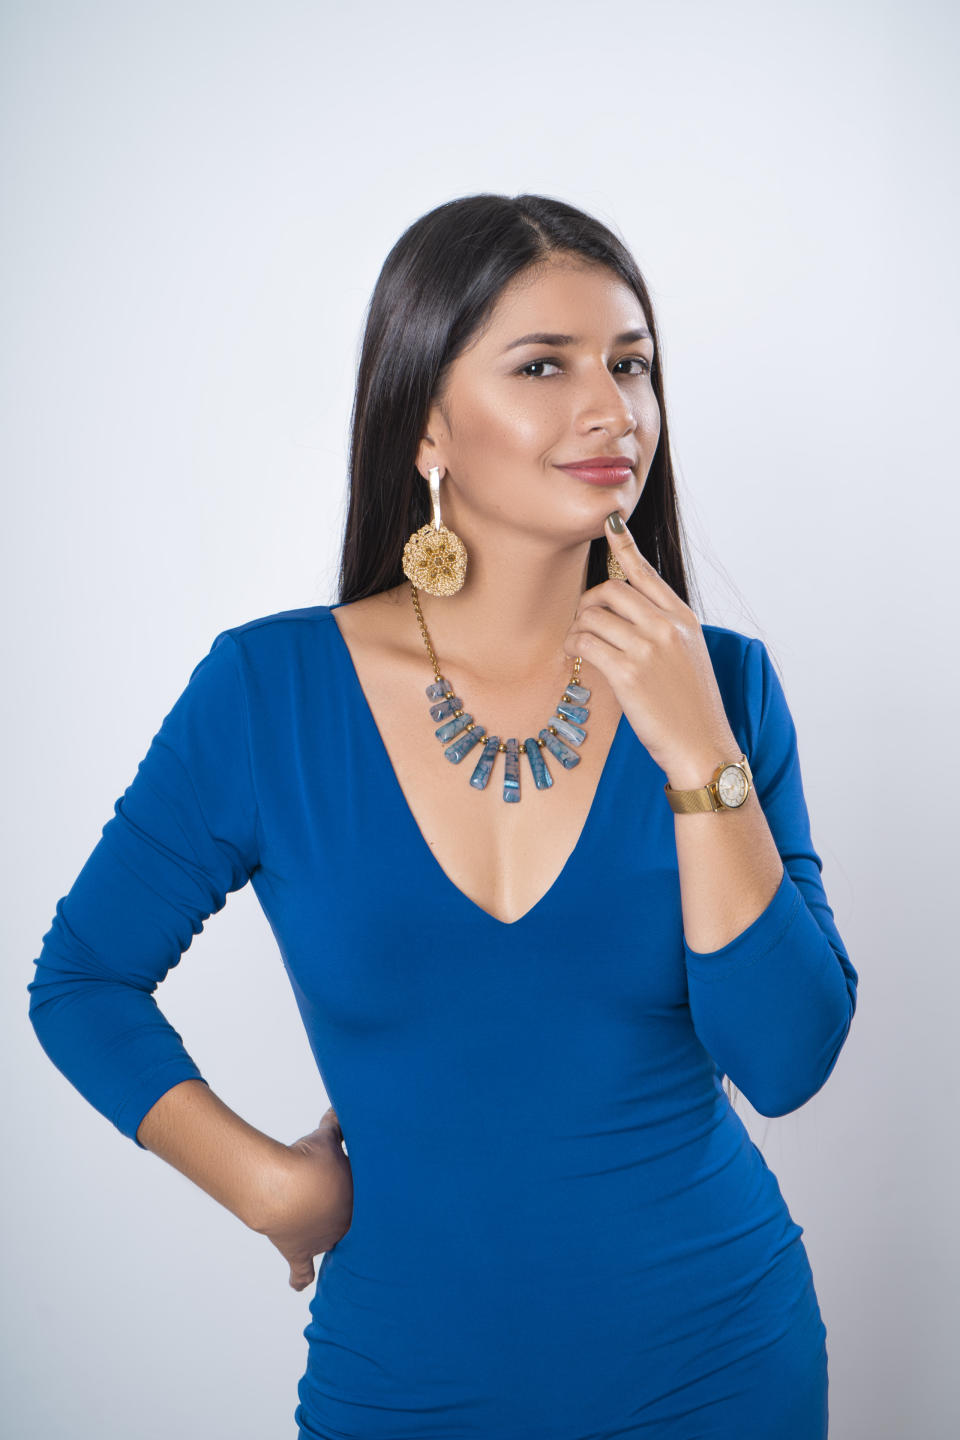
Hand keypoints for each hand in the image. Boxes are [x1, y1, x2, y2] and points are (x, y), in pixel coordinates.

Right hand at [255, 1106, 353, 1291]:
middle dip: (351, 1212)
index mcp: (358, 1198)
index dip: (366, 1188)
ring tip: (334, 1232)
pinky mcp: (298, 1252)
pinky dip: (299, 1279)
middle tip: (346, 1203)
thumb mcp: (324, 1139)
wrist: (283, 1190)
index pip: (369, 1196)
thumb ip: (335, 1126)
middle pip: (353, 1221)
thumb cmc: (308, 1162)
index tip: (368, 1183)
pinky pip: (301, 1272)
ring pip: (333, 1243)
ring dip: (332, 1237)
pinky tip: (299, 1286)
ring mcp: (323, 1240)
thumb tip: (341, 1105)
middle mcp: (345, 1224)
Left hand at [562, 512, 738, 783]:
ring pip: (594, 615)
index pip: (647, 572)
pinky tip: (576, 656)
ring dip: (578, 628)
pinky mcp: (629, 673)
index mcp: (683, 619)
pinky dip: (574, 646)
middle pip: (612, 590)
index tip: (611, 522)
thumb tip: (627, 613)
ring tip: (580, 646)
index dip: (625, 545)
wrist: (702, 746)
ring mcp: (648, 648)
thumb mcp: (688, 656)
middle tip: (585, 624)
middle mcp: (667, 626)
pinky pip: (586, 643)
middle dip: (589, 604)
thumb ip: (663, 629)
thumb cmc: (691, 707)